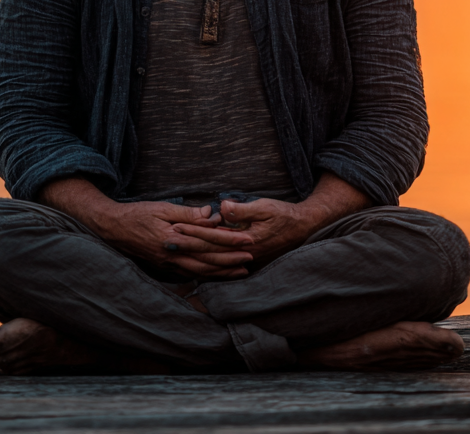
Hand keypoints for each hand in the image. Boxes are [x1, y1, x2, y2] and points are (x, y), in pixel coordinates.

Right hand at [98, 200, 254, 277]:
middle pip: (208, 261)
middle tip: (251, 258)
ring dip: (222, 272)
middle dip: (231, 261)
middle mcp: (172, 256)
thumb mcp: (162, 208)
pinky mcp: (165, 267)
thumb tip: (210, 214)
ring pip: (201, 272)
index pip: (208, 242)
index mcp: (173, 240)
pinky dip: (207, 275)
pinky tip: (217, 275)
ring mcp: (168, 265)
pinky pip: (190, 274)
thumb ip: (187, 214)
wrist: (113, 228)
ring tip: (241, 271)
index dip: (229, 241)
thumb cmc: (137, 214)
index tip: (248, 240)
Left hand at [173, 198, 309, 267]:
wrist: (303, 229)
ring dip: (194, 254)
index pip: (213, 237)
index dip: (193, 231)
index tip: (175, 226)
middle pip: (209, 252)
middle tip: (166, 240)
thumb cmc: (284, 214)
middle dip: (187, 245)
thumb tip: (222, 207)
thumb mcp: (265, 206)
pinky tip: (195, 260)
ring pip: (214, 261)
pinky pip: (222, 264)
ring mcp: (245, 260)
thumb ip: (243, 209)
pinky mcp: (247, 260)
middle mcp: (244, 255)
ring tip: (176, 249)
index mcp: (246, 241)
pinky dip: (207, 262)